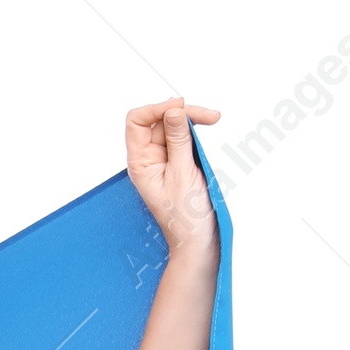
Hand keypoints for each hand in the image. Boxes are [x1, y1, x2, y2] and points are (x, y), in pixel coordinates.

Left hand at [125, 99, 219, 262]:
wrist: (197, 241)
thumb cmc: (186, 217)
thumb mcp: (182, 173)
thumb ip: (178, 139)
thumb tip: (173, 110)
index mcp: (140, 163)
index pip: (137, 121)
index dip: (156, 109)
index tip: (180, 108)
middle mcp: (149, 159)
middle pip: (159, 120)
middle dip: (182, 113)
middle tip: (208, 116)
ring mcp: (164, 160)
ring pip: (174, 126)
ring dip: (192, 120)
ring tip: (213, 119)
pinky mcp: (178, 162)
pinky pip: (184, 138)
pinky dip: (196, 131)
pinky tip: (208, 128)